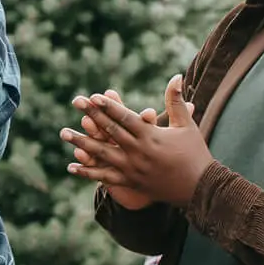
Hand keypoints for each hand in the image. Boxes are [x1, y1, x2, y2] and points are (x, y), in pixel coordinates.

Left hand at [61, 76, 210, 207]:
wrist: (200, 189)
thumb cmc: (194, 153)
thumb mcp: (186, 125)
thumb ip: (176, 101)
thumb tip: (176, 75)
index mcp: (151, 136)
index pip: (125, 118)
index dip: (108, 106)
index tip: (93, 96)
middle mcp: (138, 152)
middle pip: (110, 131)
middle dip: (91, 115)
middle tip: (75, 101)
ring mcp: (132, 168)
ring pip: (102, 154)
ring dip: (81, 142)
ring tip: (63, 133)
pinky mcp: (130, 182)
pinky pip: (104, 177)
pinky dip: (88, 172)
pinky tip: (71, 166)